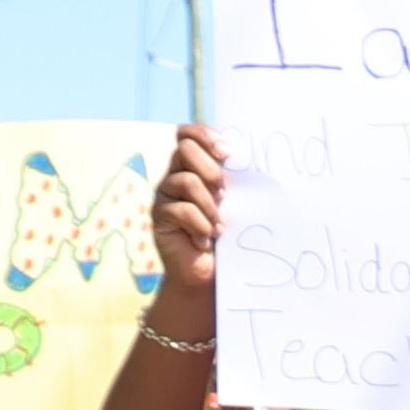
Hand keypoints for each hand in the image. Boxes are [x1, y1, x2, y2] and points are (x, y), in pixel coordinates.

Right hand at [149, 123, 228, 294]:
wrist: (209, 274)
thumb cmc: (228, 236)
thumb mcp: (234, 204)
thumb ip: (233, 181)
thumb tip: (249, 161)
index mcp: (193, 166)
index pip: (188, 134)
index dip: (204, 134)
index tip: (227, 153)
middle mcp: (175, 175)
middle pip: (184, 148)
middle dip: (210, 169)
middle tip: (224, 193)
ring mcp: (165, 195)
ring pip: (186, 181)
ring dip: (209, 204)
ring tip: (219, 227)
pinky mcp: (159, 217)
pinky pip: (181, 210)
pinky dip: (200, 226)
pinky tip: (206, 241)